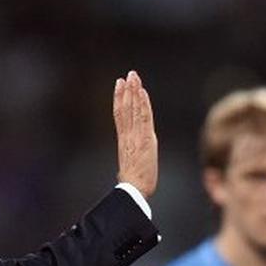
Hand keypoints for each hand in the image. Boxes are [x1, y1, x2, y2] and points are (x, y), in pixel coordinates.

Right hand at [113, 70, 157, 197]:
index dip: (119, 99)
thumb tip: (123, 168)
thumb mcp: (129, 167)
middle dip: (127, 90)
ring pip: (134, 109)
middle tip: (128, 75)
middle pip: (125, 108)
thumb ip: (128, 160)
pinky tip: (142, 92)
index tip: (119, 85)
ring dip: (134, 91)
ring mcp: (136, 136)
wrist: (134, 190)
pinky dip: (143, 104)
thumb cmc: (133, 184)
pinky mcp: (146, 139)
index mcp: (124, 141)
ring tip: (133, 77)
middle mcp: (128, 135)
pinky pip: (143, 117)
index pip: (120, 115)